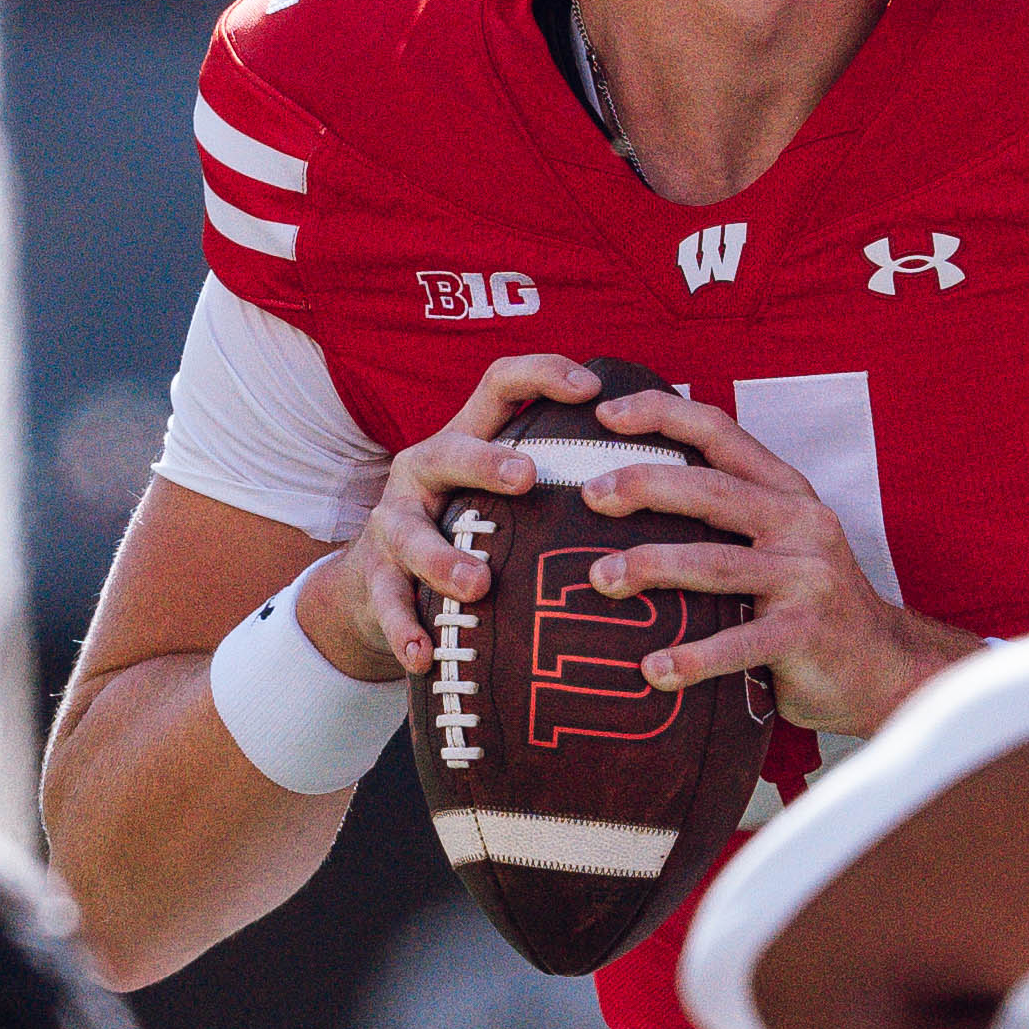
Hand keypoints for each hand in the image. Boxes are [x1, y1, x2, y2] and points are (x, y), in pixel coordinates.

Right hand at [302, 355, 598, 685]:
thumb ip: (555, 484)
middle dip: (486, 461)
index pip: (500, 384)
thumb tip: (657, 483)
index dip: (542, 374)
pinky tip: (422, 654)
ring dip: (443, 558)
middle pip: (450, 450)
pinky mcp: (374, 577)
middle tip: (527, 478)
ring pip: (411, 533)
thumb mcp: (498, 496)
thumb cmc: (464, 533)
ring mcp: (394, 524)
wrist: (371, 587)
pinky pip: (387, 602)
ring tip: (478, 584)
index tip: (592, 387)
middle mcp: (424, 471)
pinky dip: (404, 629)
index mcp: (465, 440)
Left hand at [570, 386, 979, 735]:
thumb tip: (627, 493)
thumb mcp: (782, 542)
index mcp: (786, 493)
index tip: (606, 414)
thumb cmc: (810, 602)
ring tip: (601, 578)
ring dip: (652, 567)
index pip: (721, 433)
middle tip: (590, 494)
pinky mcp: (806, 634)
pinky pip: (739, 643)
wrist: (885, 666)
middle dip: (645, 485)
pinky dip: (692, 657)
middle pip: (712, 491)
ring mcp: (806, 578)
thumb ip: (728, 516)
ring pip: (716, 564)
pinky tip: (653, 668)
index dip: (663, 415)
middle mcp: (800, 524)